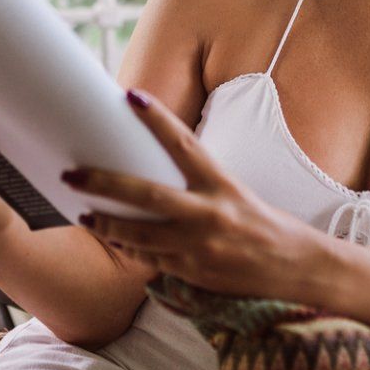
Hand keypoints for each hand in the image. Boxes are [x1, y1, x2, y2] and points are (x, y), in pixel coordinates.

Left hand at [59, 88, 322, 301]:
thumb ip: (200, 185)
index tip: (131, 95)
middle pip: (146, 195)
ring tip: (83, 213)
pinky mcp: (193, 273)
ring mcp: (199, 247)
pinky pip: (151, 260)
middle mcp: (209, 214)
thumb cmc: (266, 226)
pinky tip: (113, 240)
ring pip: (139, 234)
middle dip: (104, 183)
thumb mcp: (236, 195)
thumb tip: (160, 173)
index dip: (157, 119)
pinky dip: (130, 249)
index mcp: (223, 185)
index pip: (184, 145)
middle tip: (72, 174)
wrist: (297, 269)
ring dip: (107, 223)